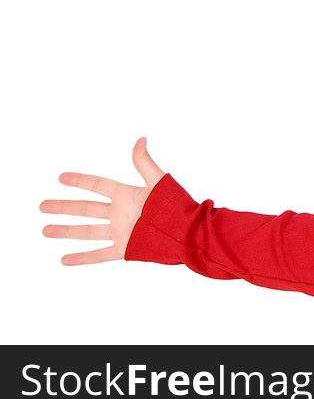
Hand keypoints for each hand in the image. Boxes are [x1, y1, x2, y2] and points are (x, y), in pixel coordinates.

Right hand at [40, 137, 165, 264]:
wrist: (187, 233)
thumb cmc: (175, 206)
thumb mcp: (158, 181)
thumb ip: (144, 163)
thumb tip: (140, 139)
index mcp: (127, 195)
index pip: (97, 185)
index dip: (80, 181)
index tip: (60, 178)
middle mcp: (121, 213)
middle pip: (86, 209)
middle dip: (64, 207)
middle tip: (41, 206)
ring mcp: (121, 232)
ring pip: (87, 231)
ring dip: (66, 231)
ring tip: (45, 230)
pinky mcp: (125, 249)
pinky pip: (99, 254)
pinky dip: (82, 258)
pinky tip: (64, 259)